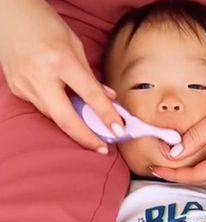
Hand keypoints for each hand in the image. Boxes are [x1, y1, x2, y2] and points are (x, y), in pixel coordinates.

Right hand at [0, 0, 124, 152]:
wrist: (7, 14)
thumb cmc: (45, 24)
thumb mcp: (75, 46)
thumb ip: (91, 76)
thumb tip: (109, 99)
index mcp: (60, 60)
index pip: (89, 94)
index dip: (106, 115)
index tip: (119, 131)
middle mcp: (39, 76)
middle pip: (65, 118)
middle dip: (86, 138)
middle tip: (103, 148)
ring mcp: (24, 85)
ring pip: (54, 116)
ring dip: (75, 126)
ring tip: (92, 132)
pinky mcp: (17, 90)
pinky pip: (44, 108)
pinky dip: (60, 113)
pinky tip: (71, 113)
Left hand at [152, 82, 205, 184]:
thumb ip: (195, 138)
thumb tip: (175, 153)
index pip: (195, 176)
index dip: (174, 174)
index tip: (156, 169)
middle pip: (203, 180)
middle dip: (180, 176)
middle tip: (159, 169)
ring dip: (192, 173)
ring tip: (172, 166)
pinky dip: (204, 167)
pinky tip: (194, 160)